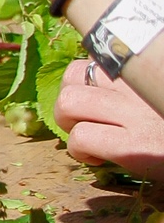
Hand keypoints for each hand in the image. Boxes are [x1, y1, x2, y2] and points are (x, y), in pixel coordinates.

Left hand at [53, 57, 163, 178]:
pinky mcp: (133, 147)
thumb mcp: (153, 98)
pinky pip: (81, 138)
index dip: (82, 85)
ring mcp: (135, 115)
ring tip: (91, 139)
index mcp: (143, 74)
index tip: (95, 106)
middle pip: (71, 76)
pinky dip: (80, 152)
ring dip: (70, 125)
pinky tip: (100, 159)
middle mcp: (138, 87)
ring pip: (68, 103)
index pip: (91, 62)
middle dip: (69, 103)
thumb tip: (97, 89)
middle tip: (87, 122)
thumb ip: (134, 90)